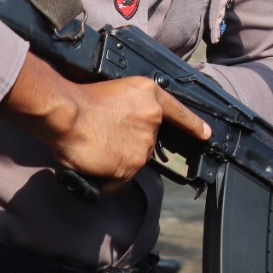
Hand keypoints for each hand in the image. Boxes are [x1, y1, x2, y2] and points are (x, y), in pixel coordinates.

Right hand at [1, 54, 210, 192]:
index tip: (205, 134)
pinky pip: (120, 180)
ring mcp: (144, 143)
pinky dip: (108, 179)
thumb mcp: (117, 92)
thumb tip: (127, 125)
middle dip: (128, 143)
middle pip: (147, 141)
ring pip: (133, 160)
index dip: (193, 125)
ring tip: (95, 146)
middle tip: (102, 136)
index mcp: (150, 95)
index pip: (178, 112)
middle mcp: (153, 118)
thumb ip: (132, 107)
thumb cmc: (80, 99)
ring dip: (116, 160)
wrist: (66, 112)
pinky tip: (95, 165)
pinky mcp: (132, 165)